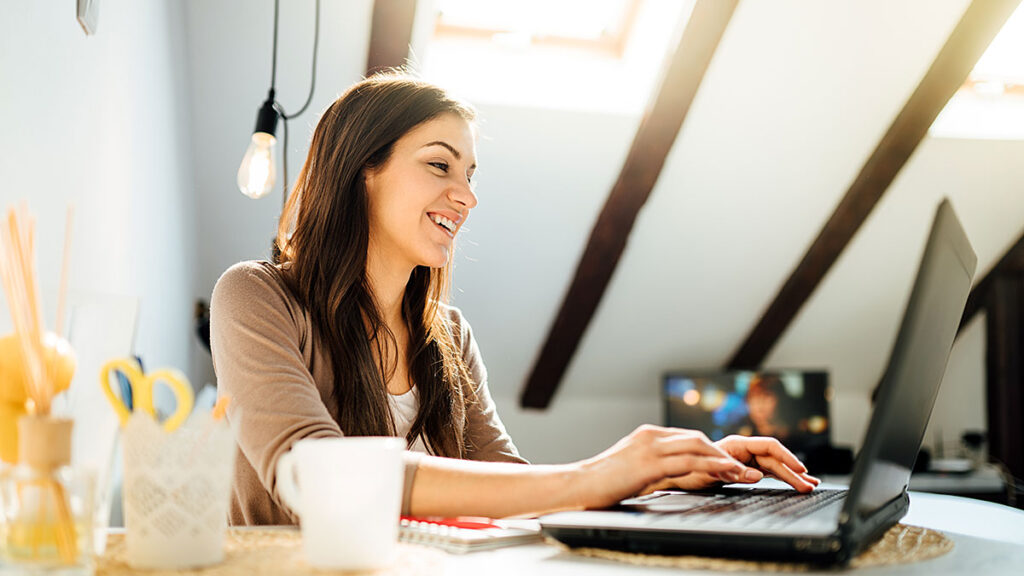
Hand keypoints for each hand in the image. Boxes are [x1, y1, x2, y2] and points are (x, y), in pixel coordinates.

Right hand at [573, 425, 752, 509]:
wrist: (577, 485)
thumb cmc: (603, 483)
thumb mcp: (633, 469)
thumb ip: (653, 466)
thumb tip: (673, 475)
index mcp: (648, 436)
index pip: (689, 438)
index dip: (713, 450)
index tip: (731, 463)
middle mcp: (651, 436)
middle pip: (697, 439)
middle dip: (723, 453)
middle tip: (745, 467)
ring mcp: (650, 447)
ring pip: (697, 447)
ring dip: (724, 461)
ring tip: (744, 473)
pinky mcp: (648, 463)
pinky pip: (687, 462)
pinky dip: (710, 467)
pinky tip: (724, 475)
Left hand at [640, 434, 819, 493]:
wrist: (671, 475)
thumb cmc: (685, 471)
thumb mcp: (707, 473)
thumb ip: (732, 472)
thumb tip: (756, 475)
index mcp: (735, 445)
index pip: (769, 446)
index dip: (787, 457)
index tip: (800, 469)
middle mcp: (741, 450)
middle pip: (775, 458)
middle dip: (793, 472)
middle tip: (810, 486)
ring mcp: (743, 460)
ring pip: (773, 466)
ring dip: (791, 476)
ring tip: (808, 486)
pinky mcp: (743, 470)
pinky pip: (767, 472)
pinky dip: (781, 478)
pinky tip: (793, 483)